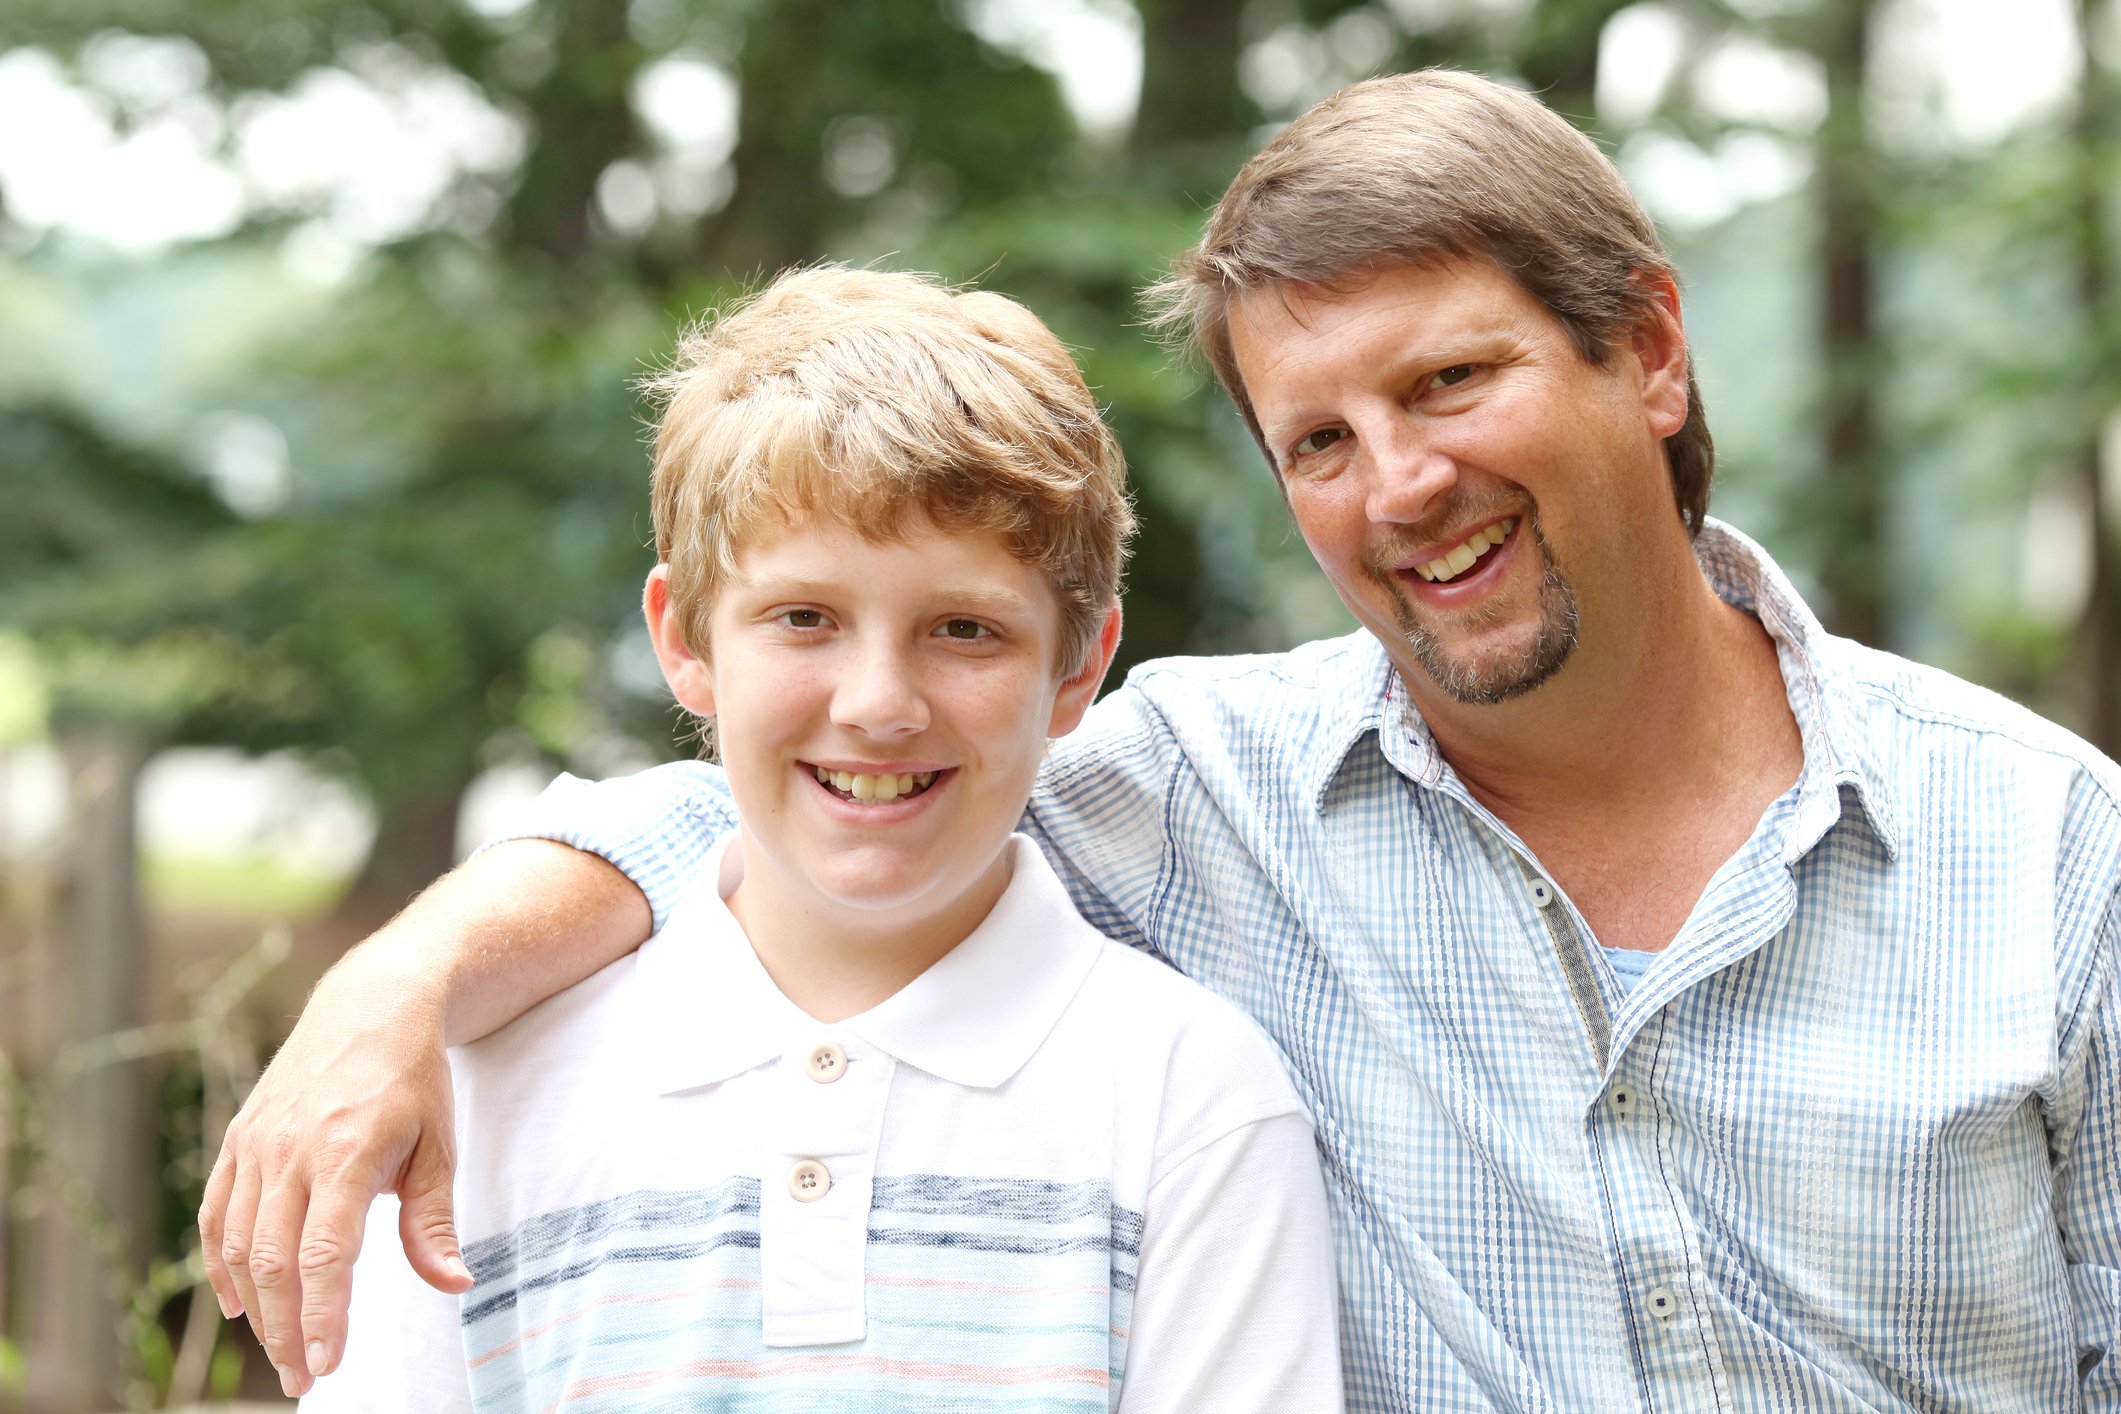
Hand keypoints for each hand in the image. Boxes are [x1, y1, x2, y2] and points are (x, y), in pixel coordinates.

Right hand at [198, 946, 470, 1397]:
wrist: (370, 1007)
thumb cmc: (414, 1080)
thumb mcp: (439, 1145)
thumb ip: (434, 1221)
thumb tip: (454, 1284)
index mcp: (346, 1153)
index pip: (325, 1255)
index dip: (321, 1317)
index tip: (326, 1366)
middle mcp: (291, 1151)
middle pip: (275, 1261)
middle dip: (286, 1330)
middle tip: (303, 1380)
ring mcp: (257, 1144)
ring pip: (241, 1245)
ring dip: (257, 1307)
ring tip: (280, 1352)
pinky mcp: (238, 1139)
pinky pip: (219, 1214)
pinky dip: (221, 1264)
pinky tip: (239, 1304)